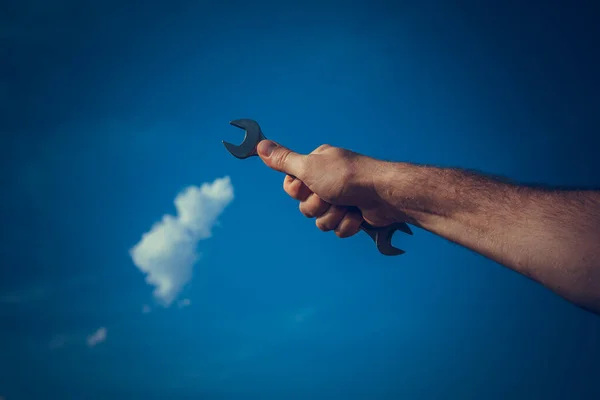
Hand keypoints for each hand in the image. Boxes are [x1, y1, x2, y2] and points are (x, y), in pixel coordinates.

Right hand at [257, 140, 398, 237]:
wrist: (384, 195)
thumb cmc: (346, 177)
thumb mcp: (309, 167)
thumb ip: (284, 160)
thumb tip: (259, 145)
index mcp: (316, 164)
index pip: (291, 186)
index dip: (298, 191)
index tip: (308, 185)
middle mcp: (328, 180)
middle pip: (305, 206)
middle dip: (317, 206)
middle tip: (330, 196)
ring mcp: (341, 198)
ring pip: (320, 220)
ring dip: (333, 216)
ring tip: (347, 206)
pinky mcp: (353, 214)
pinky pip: (337, 228)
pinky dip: (347, 224)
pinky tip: (358, 215)